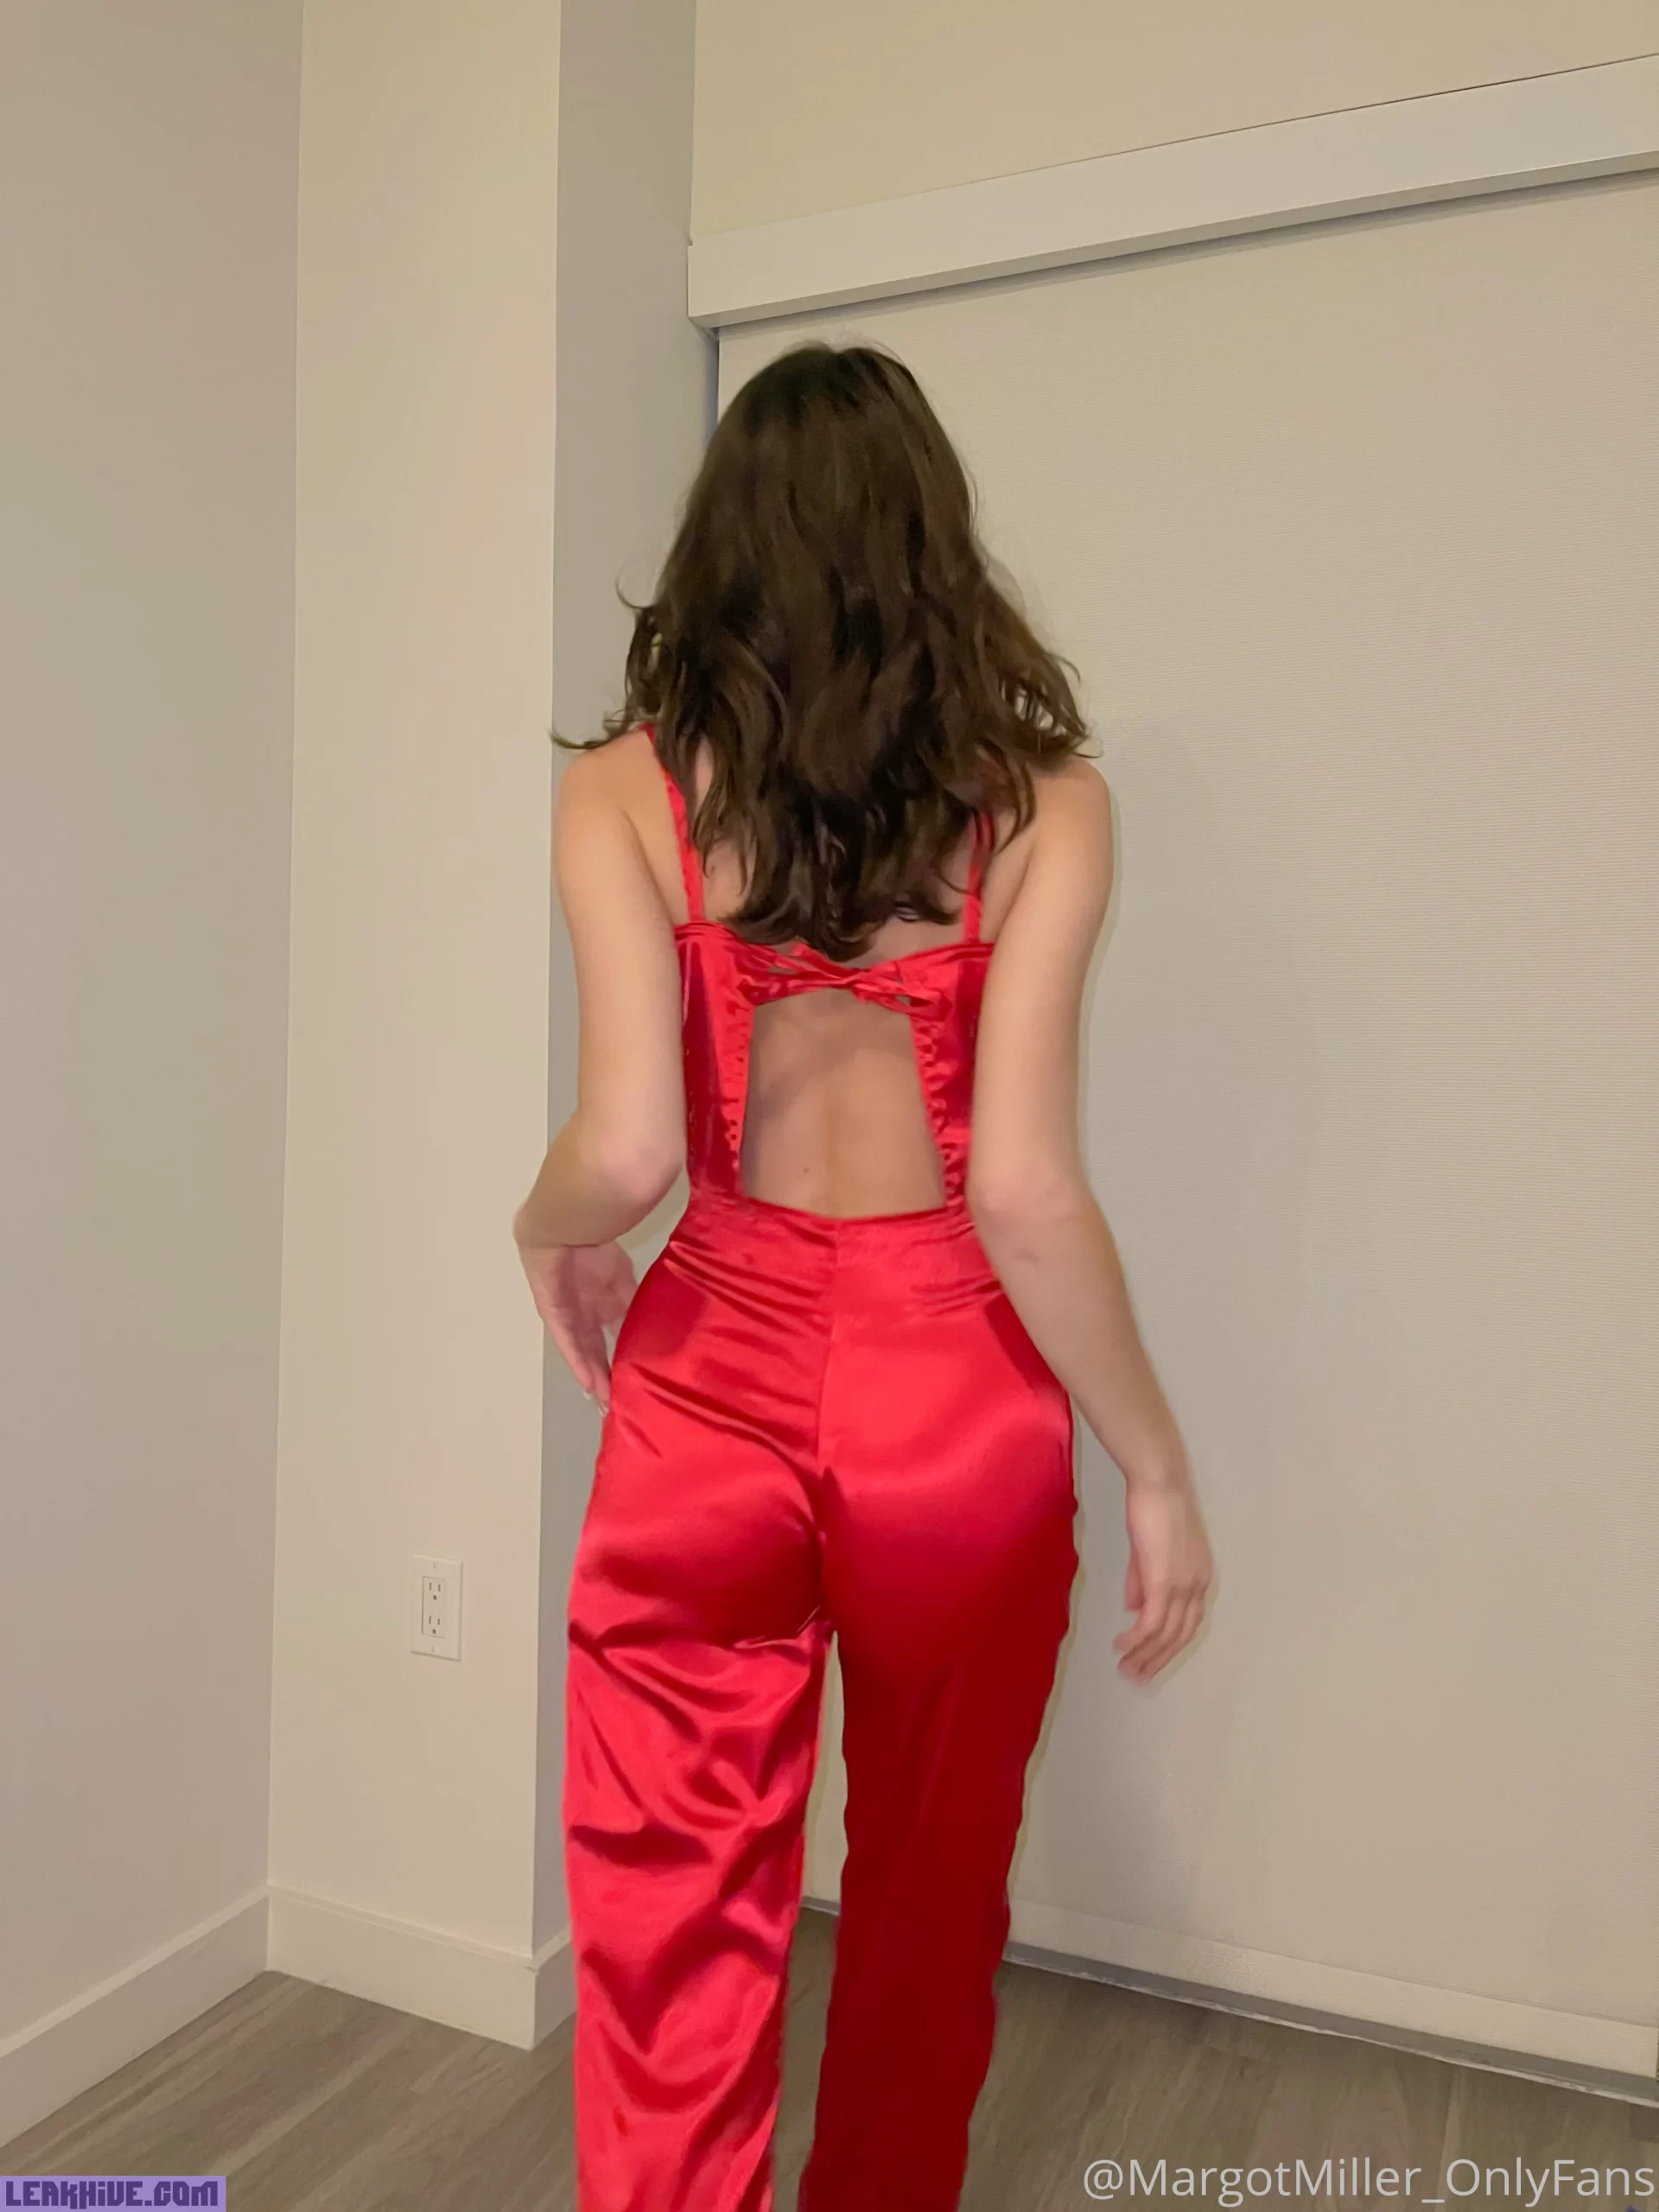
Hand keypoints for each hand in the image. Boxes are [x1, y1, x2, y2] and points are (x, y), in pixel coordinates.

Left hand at [515, 1232, 635, 1409]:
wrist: (563, 1227)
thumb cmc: (593, 1248)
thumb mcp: (623, 1279)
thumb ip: (634, 1302)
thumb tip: (658, 1324)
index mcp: (600, 1307)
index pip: (613, 1341)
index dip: (622, 1361)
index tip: (636, 1383)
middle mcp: (584, 1317)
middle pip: (597, 1353)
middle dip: (607, 1377)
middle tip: (619, 1403)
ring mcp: (569, 1318)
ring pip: (583, 1353)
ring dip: (594, 1377)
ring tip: (606, 1401)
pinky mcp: (555, 1315)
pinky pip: (568, 1343)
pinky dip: (579, 1363)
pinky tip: (589, 1382)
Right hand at [1114, 1472, 1213, 1683]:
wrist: (1158, 1482)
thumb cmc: (1153, 1506)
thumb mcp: (1148, 1550)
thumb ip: (1141, 1580)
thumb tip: (1132, 1609)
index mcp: (1199, 1578)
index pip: (1187, 1623)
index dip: (1168, 1645)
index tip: (1148, 1660)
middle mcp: (1198, 1586)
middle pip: (1180, 1636)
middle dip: (1157, 1660)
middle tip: (1135, 1678)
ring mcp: (1183, 1585)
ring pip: (1166, 1634)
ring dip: (1145, 1656)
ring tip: (1124, 1670)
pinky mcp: (1164, 1581)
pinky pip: (1151, 1622)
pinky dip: (1136, 1639)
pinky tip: (1120, 1646)